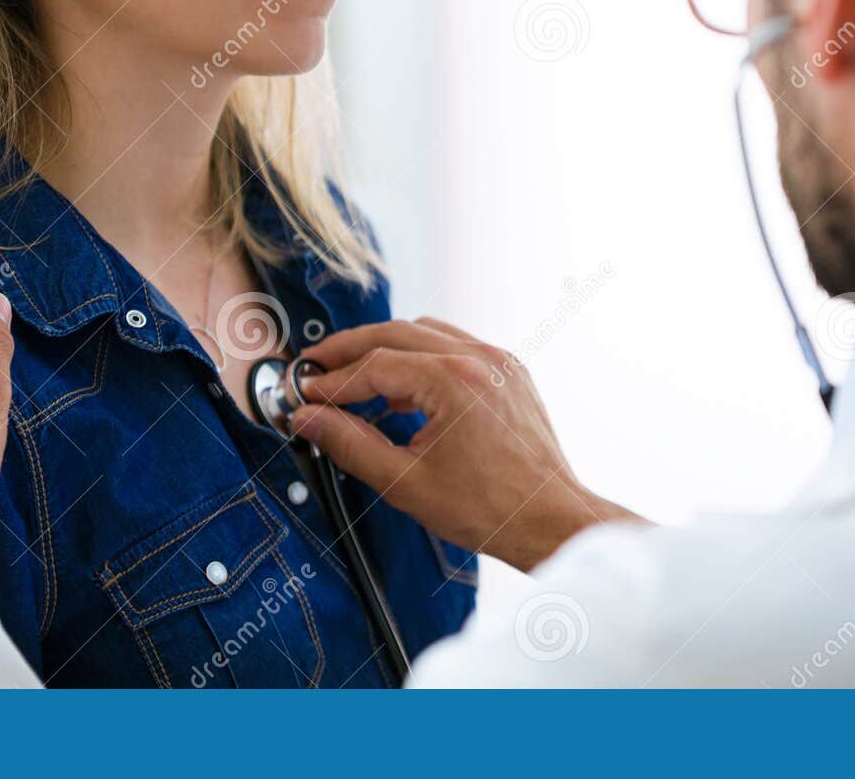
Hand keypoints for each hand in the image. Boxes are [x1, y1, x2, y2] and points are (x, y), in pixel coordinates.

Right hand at [290, 318, 640, 572]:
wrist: (549, 520)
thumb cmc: (489, 508)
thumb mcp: (405, 481)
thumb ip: (350, 444)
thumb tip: (309, 419)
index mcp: (453, 380)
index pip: (375, 365)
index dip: (333, 381)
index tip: (305, 394)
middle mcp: (478, 359)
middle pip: (396, 333)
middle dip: (350, 349)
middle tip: (317, 366)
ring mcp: (498, 361)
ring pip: (425, 333)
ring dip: (386, 348)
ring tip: (355, 377)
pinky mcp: (509, 372)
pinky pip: (455, 346)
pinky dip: (421, 358)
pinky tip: (403, 390)